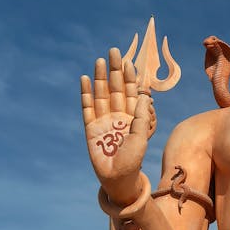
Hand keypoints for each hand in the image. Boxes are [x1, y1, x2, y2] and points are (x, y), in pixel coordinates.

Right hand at [81, 48, 154, 203]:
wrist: (118, 178)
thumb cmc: (133, 159)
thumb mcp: (141, 137)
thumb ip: (142, 116)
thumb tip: (145, 95)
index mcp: (132, 117)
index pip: (132, 92)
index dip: (130, 78)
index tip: (130, 62)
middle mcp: (118, 115)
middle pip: (116, 88)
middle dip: (115, 70)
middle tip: (114, 51)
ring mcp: (104, 120)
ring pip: (102, 94)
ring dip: (100, 78)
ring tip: (99, 61)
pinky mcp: (90, 127)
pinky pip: (87, 107)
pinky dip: (86, 93)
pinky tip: (85, 79)